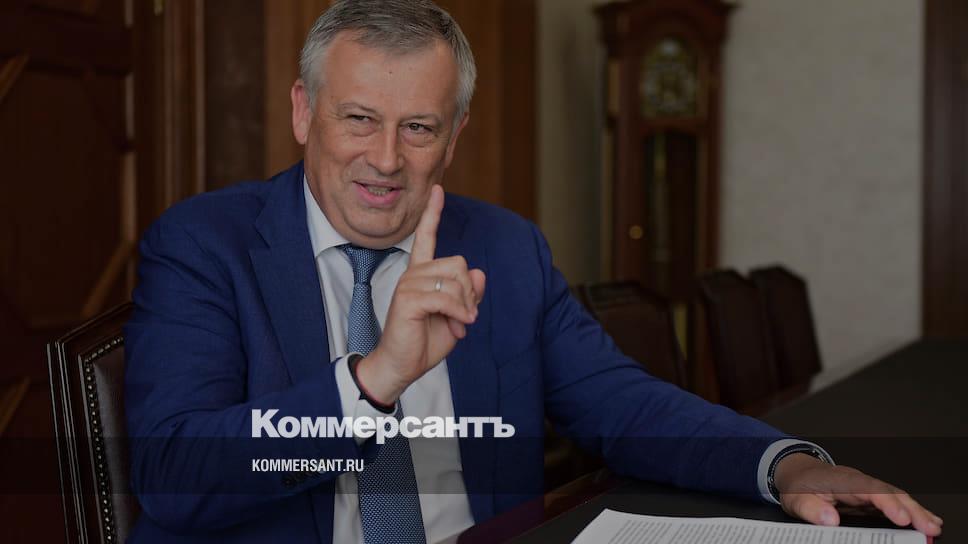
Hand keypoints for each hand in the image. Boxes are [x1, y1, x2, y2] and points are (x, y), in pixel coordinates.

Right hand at [356, 185, 485, 404]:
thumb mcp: (456, 316)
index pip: (426, 236)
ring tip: (460, 326)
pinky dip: (460, 313)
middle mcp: (413, 274)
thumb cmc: (425, 341)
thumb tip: (478, 272)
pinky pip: (447, 297)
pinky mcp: (408, 299)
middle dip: (470, 293)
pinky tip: (460, 328)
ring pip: (455, 280)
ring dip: (466, 306)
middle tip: (466, 318)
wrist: (403, 366)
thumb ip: (468, 294)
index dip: (433, 213)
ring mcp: (408, 284)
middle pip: (458, 263)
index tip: (437, 189)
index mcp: (421, 273)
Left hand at [774, 453, 942, 536]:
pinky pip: (892, 502)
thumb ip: (810, 509)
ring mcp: (865, 488)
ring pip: (895, 496)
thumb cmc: (798, 485)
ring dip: (915, 511)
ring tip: (932, 527)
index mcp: (841, 480)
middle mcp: (858, 482)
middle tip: (928, 527)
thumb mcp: (795, 499)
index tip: (901, 517)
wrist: (797, 472)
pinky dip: (910, 511)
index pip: (868, 489)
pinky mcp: (869, 497)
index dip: (886, 502)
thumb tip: (829, 520)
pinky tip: (924, 521)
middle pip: (888, 492)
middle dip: (910, 509)